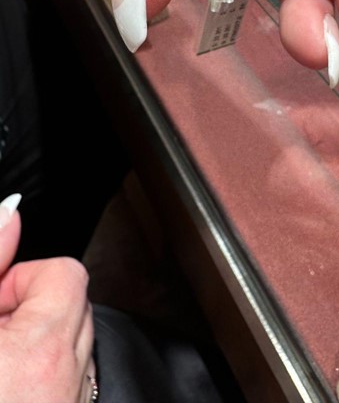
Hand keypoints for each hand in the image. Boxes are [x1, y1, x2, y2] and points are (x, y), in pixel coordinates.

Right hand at [0, 195, 94, 402]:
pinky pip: (66, 378)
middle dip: (23, 309)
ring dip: (31, 342)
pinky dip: (37, 374)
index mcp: (38, 350)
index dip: (20, 278)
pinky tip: (4, 386)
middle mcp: (66, 379)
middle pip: (69, 306)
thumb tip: (9, 217)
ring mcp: (70, 401)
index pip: (64, 273)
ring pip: (69, 344)